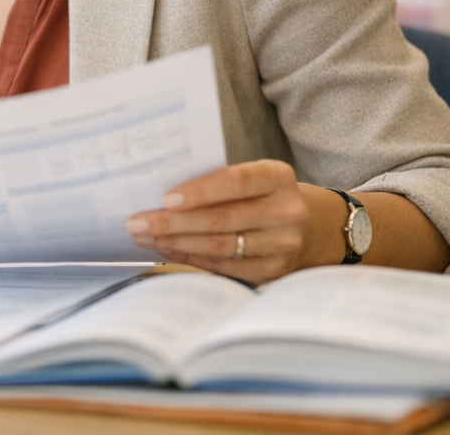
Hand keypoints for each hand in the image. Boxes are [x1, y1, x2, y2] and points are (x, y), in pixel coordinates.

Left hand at [125, 160, 344, 282]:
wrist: (312, 227)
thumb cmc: (264, 195)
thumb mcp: (254, 176)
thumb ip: (218, 179)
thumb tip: (161, 192)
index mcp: (278, 177)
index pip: (236, 181)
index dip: (200, 190)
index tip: (165, 198)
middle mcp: (286, 212)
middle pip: (222, 219)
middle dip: (173, 221)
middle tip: (137, 221)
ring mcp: (283, 245)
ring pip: (220, 245)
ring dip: (176, 242)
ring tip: (144, 236)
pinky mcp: (273, 272)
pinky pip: (224, 266)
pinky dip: (191, 258)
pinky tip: (167, 249)